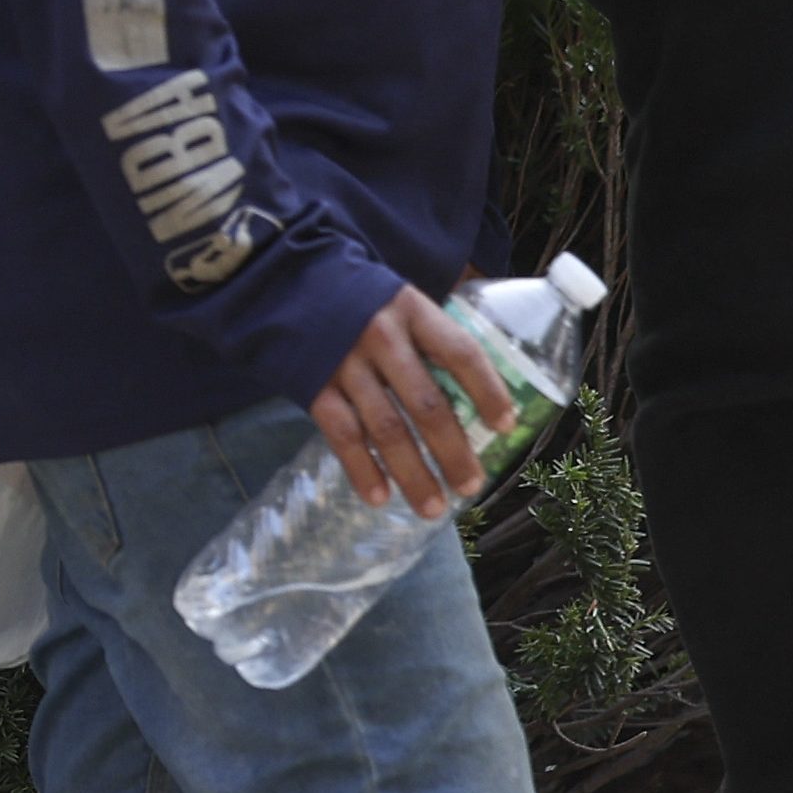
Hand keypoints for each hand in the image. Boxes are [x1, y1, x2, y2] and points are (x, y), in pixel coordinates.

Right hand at [311, 284, 517, 512]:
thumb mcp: (402, 302)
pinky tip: (379, 497)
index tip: (505, 426)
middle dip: (452, 451)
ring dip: (412, 472)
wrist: (286, 285)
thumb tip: (478, 389)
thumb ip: (433, 337)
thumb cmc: (361, 300)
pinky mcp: (313, 387)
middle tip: (471, 486)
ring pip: (385, 428)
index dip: (487, 390)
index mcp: (413, 311)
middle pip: (425, 402)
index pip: (460, 353)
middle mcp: (381, 338)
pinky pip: (341, 435)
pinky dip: (361, 469)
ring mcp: (344, 365)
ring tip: (433, 506)